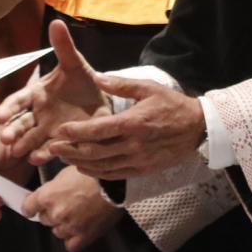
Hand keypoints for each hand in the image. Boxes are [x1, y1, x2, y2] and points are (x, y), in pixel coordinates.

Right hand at [0, 20, 109, 163]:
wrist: (100, 101)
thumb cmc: (81, 82)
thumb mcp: (75, 64)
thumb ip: (64, 47)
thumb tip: (57, 22)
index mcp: (37, 94)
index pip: (18, 101)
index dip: (8, 108)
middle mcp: (38, 114)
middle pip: (20, 123)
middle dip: (12, 131)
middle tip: (5, 138)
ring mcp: (47, 130)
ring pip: (30, 139)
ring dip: (23, 145)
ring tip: (18, 152)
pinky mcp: (60, 142)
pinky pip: (50, 149)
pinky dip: (44, 153)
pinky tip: (38, 157)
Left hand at [22, 166, 122, 251]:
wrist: (115, 183)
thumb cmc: (92, 174)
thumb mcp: (65, 172)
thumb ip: (51, 186)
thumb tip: (44, 193)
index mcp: (47, 195)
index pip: (27, 208)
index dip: (31, 206)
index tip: (34, 206)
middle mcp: (55, 213)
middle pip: (44, 219)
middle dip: (51, 213)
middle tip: (64, 204)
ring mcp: (70, 226)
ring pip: (57, 232)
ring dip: (63, 225)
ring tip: (75, 213)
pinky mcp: (84, 236)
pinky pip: (71, 245)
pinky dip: (74, 238)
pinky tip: (79, 228)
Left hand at [50, 76, 205, 179]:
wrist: (198, 128)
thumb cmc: (172, 104)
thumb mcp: (148, 87)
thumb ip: (120, 84)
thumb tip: (97, 77)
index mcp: (133, 123)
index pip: (97, 130)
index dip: (75, 132)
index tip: (59, 131)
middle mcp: (133, 145)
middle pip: (94, 152)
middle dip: (70, 150)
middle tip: (52, 147)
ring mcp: (138, 160)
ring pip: (102, 167)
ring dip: (80, 163)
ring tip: (63, 157)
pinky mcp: (142, 170)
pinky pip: (114, 175)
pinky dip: (96, 173)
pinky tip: (84, 168)